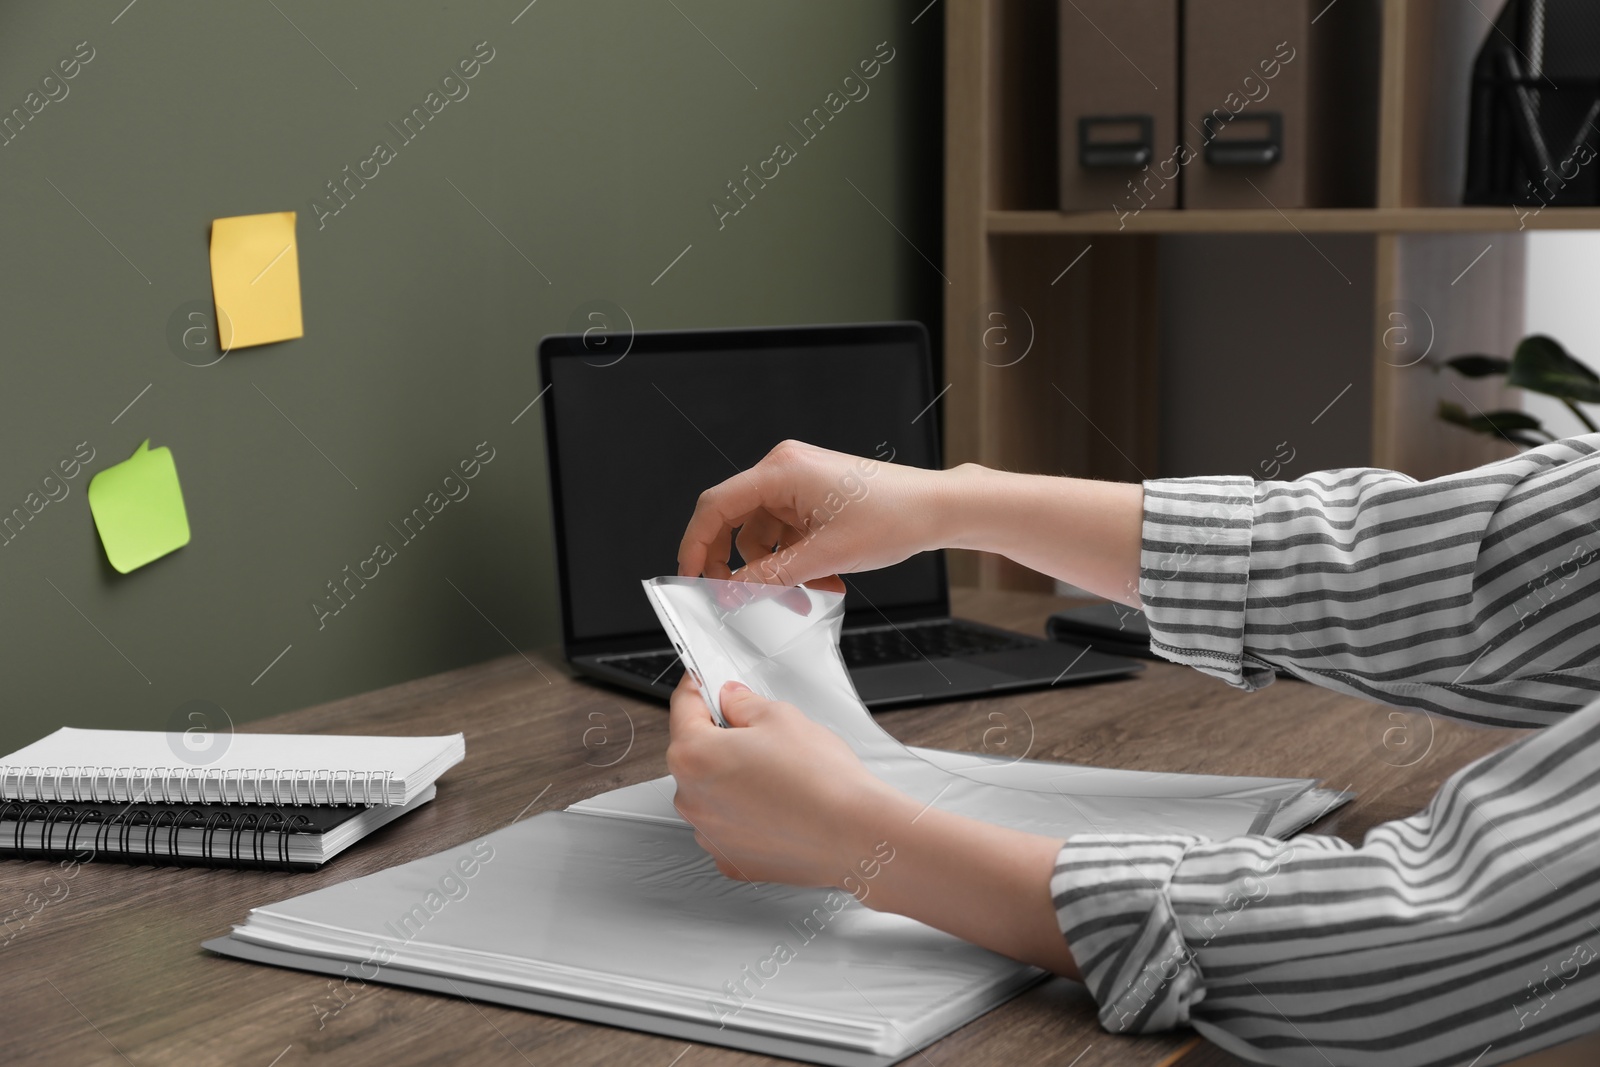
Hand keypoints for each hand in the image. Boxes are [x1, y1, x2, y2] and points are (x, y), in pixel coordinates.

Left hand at [666, 675, 897, 887]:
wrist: (855, 835)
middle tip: (758, 732)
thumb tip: (730, 699)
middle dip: (719, 738)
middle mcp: (692, 800)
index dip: (698, 688)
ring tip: (776, 775)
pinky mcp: (732, 860)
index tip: (706, 683)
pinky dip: (745, 814)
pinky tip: (777, 805)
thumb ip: (743, 703)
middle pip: (694, 754)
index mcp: (694, 756)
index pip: (683, 708)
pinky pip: (728, 826)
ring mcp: (710, 835)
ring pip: (711, 793)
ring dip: (731, 779)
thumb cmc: (822, 780)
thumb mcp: (781, 717)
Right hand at [676, 439, 954, 589]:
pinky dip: (795, 559)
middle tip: (740, 596)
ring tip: (807, 592)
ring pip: (762, 533)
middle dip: (740, 564)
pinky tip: (823, 578)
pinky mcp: (813, 496)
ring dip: (776, 568)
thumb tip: (732, 590)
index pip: (716, 505)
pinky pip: (786, 533)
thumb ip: (770, 575)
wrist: (935, 509)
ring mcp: (799, 482)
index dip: (696, 544)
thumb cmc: (893, 517)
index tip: (690, 577)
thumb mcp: (825, 556)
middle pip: (736, 520)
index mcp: (781, 471)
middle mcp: (785, 470)